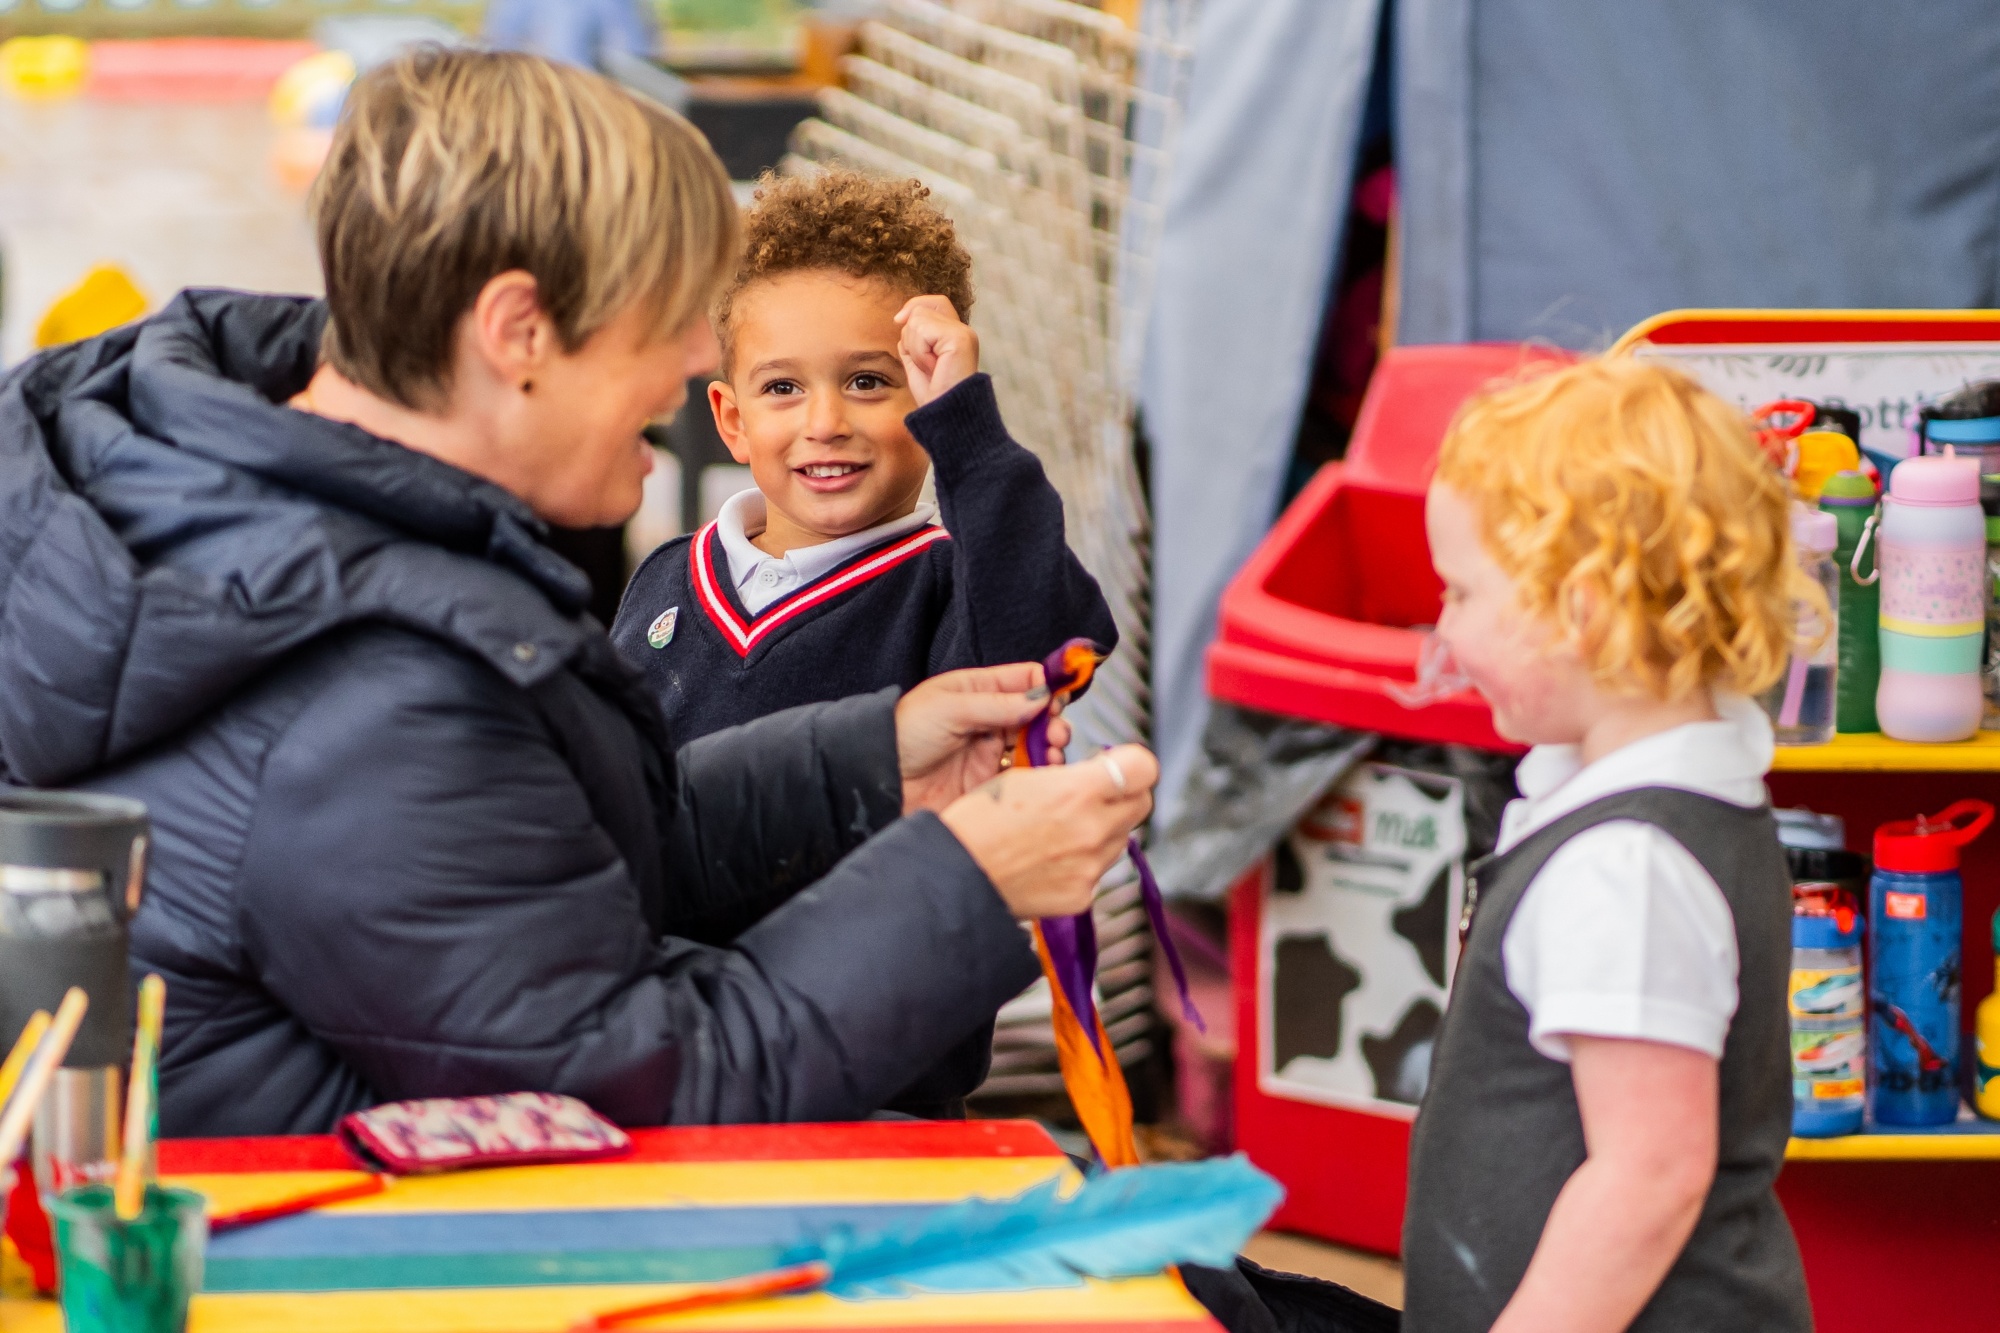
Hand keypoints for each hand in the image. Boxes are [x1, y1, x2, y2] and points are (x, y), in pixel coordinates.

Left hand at [895, 295, 978, 405]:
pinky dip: (920, 351)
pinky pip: (923, 331)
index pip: (935, 302)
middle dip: (911, 336)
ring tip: (930, 368)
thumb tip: (902, 319)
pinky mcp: (959, 339)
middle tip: (924, 362)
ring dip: (915, 347)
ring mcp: (963, 334)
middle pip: (922, 308)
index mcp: (955, 336)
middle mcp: (963, 331)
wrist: (946, 416)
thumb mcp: (917, 362)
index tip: (897, 321)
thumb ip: (913, 341)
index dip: (914, 306)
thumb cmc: (934, 396)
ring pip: (918, 319)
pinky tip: (933, 367)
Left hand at [896, 665, 1067, 814]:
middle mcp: (988, 720)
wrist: (879, 779)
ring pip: (1034, 746)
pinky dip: (1038, 774)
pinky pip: (1022, 775)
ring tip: (1054, 753)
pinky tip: (1044, 773)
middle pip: (1036, 716)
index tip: (1059, 698)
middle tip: (1057, 731)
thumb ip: (997, 704)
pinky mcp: (989, 782)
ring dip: (1050, 748)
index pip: (1024, 680)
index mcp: (978, 690)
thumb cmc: (904, 733)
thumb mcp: (950, 707)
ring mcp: (990, 752)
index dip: (1046, 686)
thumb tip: (1040, 697)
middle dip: (1053, 721)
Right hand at [940, 747, 1157, 918]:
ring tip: (1060, 830)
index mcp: (1079, 791)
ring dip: (1102, 829)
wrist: (955, 874)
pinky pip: (1097, 871)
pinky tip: (1050, 859)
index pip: (1144, 767)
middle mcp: (1094, 830)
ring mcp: (1091, 867)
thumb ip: (1072, 776)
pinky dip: (1082, 863)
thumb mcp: (1024, 776)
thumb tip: (1100, 777)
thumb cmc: (979, 821)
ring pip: (1120, 838)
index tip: (1117, 765)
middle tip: (1094, 793)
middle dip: (1123, 794)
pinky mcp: (1082, 896)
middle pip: (1141, 803)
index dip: (1130, 762)